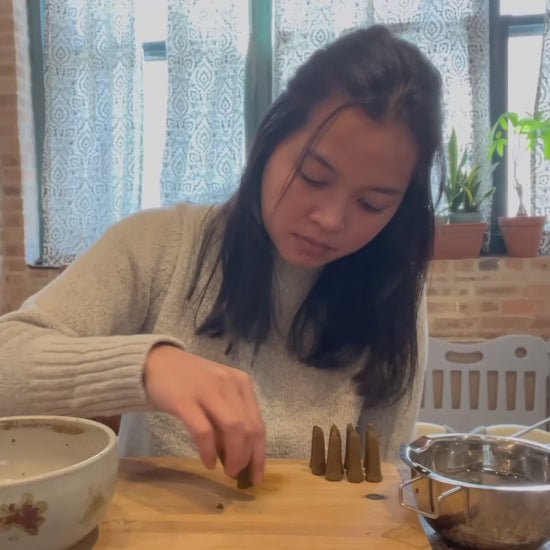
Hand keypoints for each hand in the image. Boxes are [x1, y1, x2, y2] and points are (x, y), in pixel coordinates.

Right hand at [144, 344, 265, 483]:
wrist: (157, 362)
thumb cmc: (191, 381)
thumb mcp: (217, 394)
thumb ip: (229, 417)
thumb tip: (239, 455)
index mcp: (241, 383)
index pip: (258, 423)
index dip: (260, 453)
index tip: (257, 476)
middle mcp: (229, 384)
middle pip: (249, 428)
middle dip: (247, 457)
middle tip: (238, 474)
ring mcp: (208, 390)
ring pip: (233, 428)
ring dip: (233, 455)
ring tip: (227, 470)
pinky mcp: (184, 400)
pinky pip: (203, 431)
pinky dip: (208, 451)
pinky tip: (208, 462)